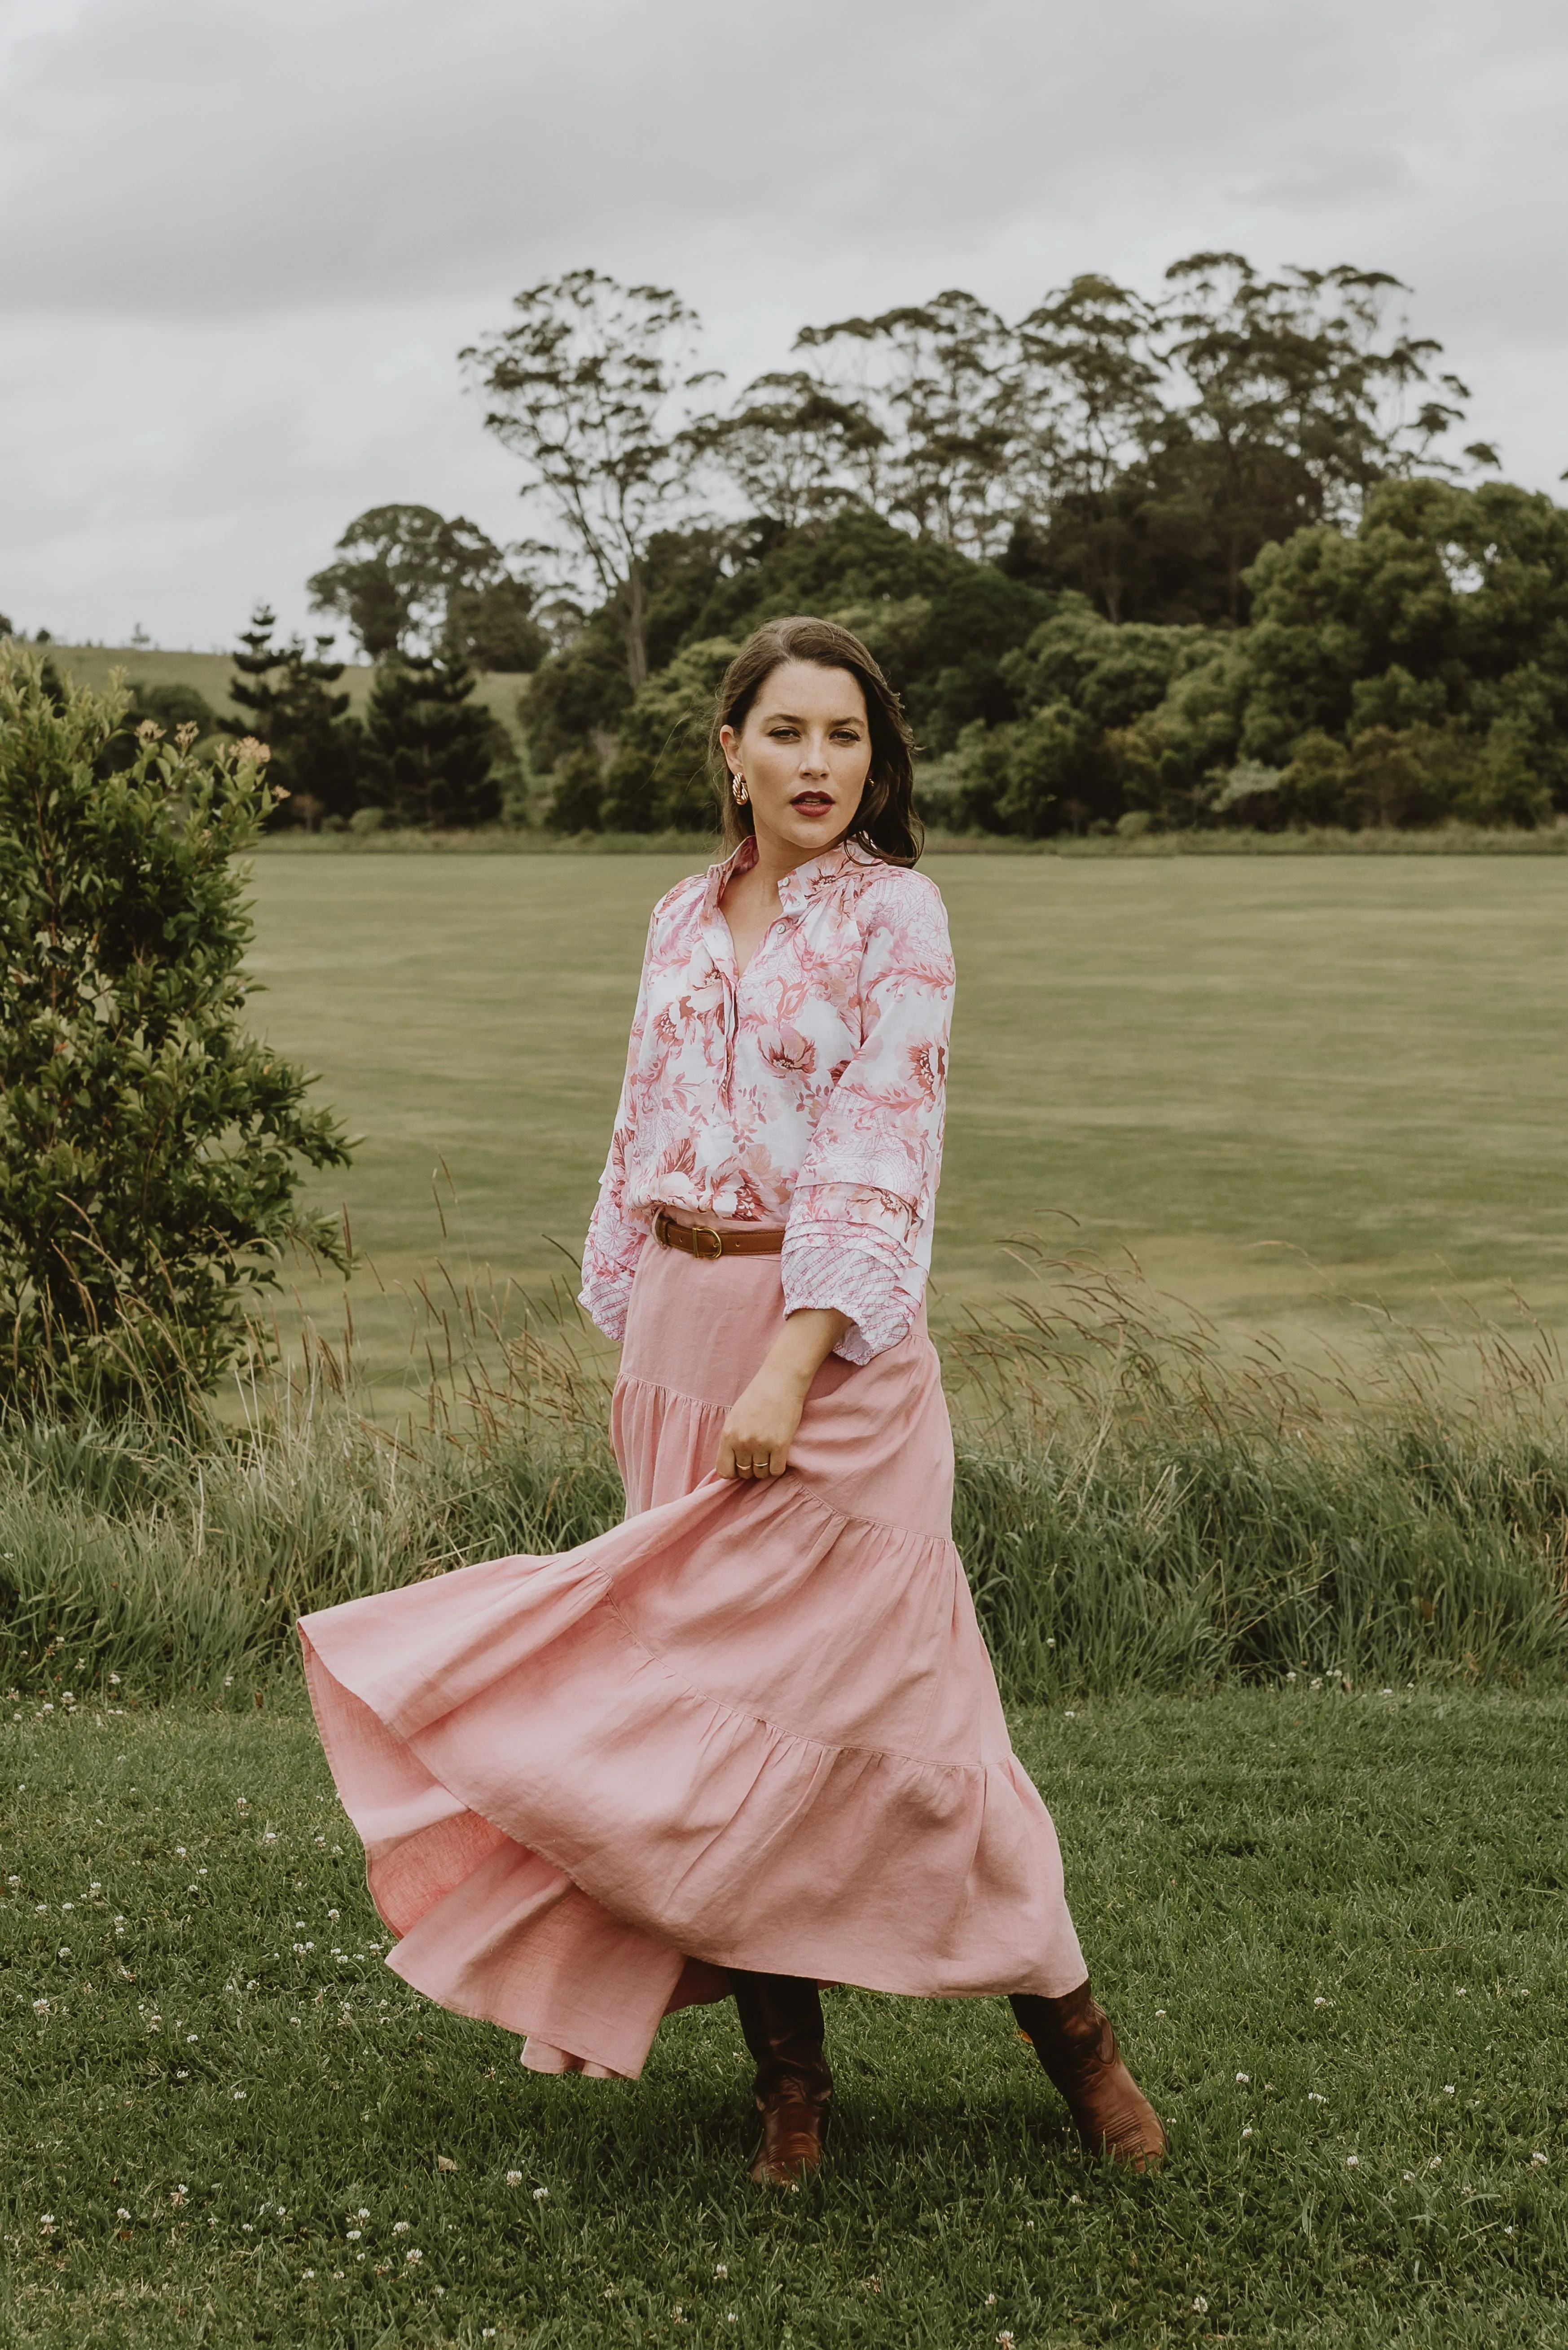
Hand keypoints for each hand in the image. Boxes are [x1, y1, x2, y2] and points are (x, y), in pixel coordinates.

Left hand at [715, 1307, 850, 1479]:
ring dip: (765, 1467)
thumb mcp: (734, 1417)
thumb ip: (730, 1440)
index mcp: (728, 1435)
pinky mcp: (780, 1445)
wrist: (780, 1382)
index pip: (724, 1470)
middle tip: (758, 1455)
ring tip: (769, 1453)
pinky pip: (776, 1471)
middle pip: (744, 1473)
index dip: (732, 1472)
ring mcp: (761, 1445)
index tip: (739, 1466)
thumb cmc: (756, 1397)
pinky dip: (777, 1467)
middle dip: (750, 1469)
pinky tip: (779, 1455)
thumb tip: (731, 1464)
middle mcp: (742, 1442)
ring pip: (761, 1474)